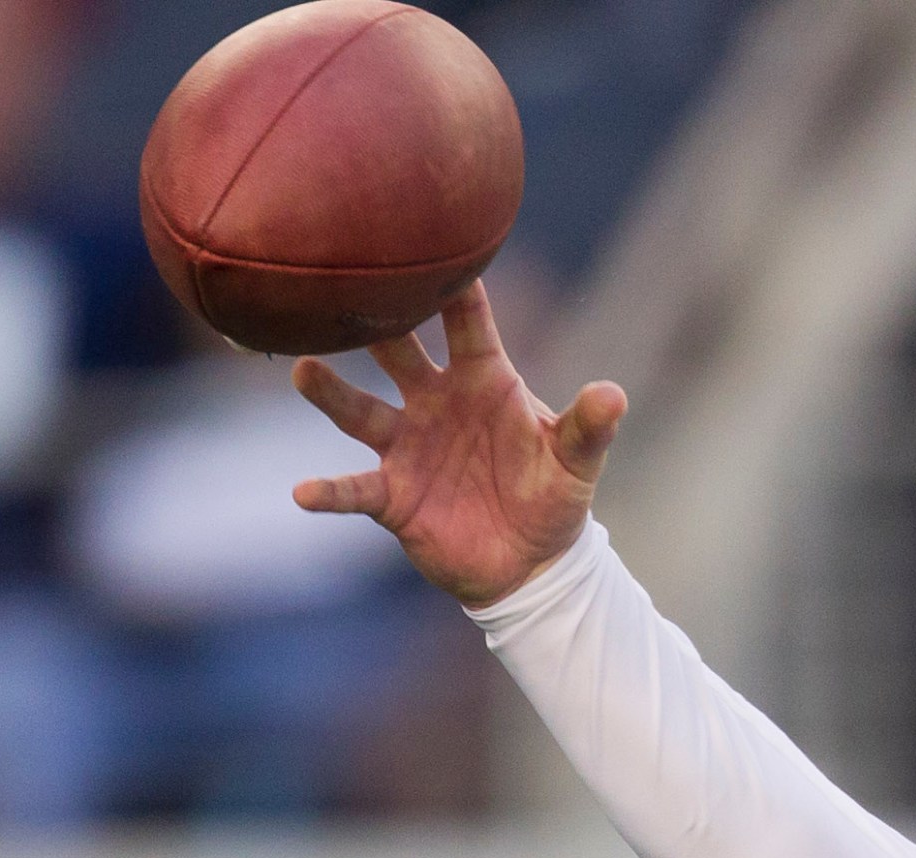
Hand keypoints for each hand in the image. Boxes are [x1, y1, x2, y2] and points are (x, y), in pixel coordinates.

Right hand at [292, 283, 625, 608]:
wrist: (531, 564)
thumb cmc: (551, 498)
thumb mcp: (576, 464)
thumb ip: (590, 428)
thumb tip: (614, 394)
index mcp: (481, 379)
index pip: (464, 320)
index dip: (450, 283)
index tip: (425, 234)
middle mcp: (433, 401)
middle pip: (395, 350)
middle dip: (371, 321)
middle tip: (337, 283)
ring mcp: (407, 445)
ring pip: (359, 410)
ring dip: (330, 392)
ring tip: (302, 371)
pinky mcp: (393, 496)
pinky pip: (355, 489)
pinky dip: (330, 493)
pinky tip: (303, 494)